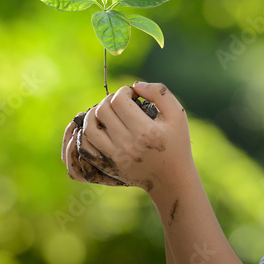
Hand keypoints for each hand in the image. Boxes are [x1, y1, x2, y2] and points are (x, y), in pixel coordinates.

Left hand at [72, 82, 194, 193]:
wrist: (172, 178)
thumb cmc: (176, 143)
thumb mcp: (177, 115)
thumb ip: (160, 93)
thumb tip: (136, 85)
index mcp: (146, 131)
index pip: (119, 101)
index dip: (124, 91)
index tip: (132, 95)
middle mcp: (128, 145)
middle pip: (103, 111)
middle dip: (109, 100)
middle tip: (120, 102)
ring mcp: (116, 157)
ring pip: (90, 128)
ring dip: (94, 115)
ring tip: (105, 112)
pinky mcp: (108, 166)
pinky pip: (86, 147)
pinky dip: (86, 134)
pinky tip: (98, 127)